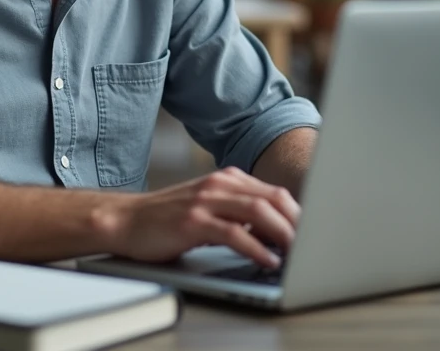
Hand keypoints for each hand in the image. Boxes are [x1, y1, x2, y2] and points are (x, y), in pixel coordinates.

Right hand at [97, 167, 300, 268]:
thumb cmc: (167, 220)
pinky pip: (234, 233)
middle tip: (314, 245)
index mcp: (227, 179)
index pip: (274, 193)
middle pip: (273, 199)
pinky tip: (268, 260)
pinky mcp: (193, 220)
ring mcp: (206, 200)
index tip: (314, 233)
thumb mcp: (209, 210)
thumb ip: (239, 215)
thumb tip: (276, 234)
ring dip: (283, 234)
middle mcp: (220, 184)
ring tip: (299, 253)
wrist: (125, 220)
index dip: (299, 213)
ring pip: (257, 213)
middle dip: (298, 223)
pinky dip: (256, 248)